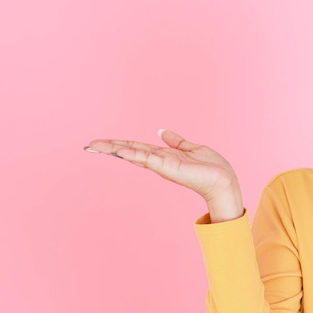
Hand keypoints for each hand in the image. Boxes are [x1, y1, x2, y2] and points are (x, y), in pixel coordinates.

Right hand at [85, 129, 242, 222]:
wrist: (223, 180)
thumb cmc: (211, 168)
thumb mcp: (191, 148)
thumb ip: (176, 141)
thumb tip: (162, 132)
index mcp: (164, 156)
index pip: (137, 148)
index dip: (119, 144)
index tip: (101, 142)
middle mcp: (159, 161)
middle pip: (130, 151)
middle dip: (110, 147)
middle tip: (89, 145)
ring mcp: (162, 165)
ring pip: (134, 154)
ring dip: (114, 149)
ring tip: (95, 146)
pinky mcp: (168, 167)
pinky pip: (146, 158)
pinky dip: (132, 154)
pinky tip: (118, 150)